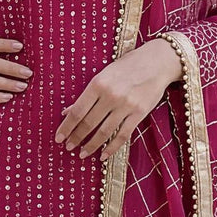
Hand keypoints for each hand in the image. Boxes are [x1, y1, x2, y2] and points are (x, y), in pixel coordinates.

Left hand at [55, 38, 181, 159]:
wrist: (158, 61)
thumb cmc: (128, 65)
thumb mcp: (104, 74)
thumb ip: (88, 94)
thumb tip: (68, 111)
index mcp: (98, 83)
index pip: (77, 111)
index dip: (66, 127)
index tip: (58, 138)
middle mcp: (111, 95)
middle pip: (88, 123)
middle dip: (76, 138)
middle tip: (68, 147)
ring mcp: (126, 105)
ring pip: (104, 132)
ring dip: (91, 145)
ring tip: (82, 154)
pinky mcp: (139, 113)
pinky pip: (122, 135)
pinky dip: (111, 147)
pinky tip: (103, 155)